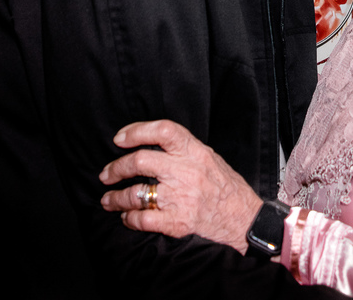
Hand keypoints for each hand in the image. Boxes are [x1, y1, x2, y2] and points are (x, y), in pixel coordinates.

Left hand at [99, 120, 261, 252]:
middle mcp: (186, 171)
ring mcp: (181, 197)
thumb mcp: (209, 158)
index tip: (119, 139)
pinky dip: (129, 219)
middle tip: (106, 174)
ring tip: (108, 200)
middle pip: (139, 161)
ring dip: (116, 198)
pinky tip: (127, 218)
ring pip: (136, 193)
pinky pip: (143, 219)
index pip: (162, 130)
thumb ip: (183, 151)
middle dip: (116, 168)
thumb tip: (150, 144)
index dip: (136, 131)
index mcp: (195, 152)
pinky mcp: (178, 222)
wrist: (245, 220)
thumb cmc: (227, 188)